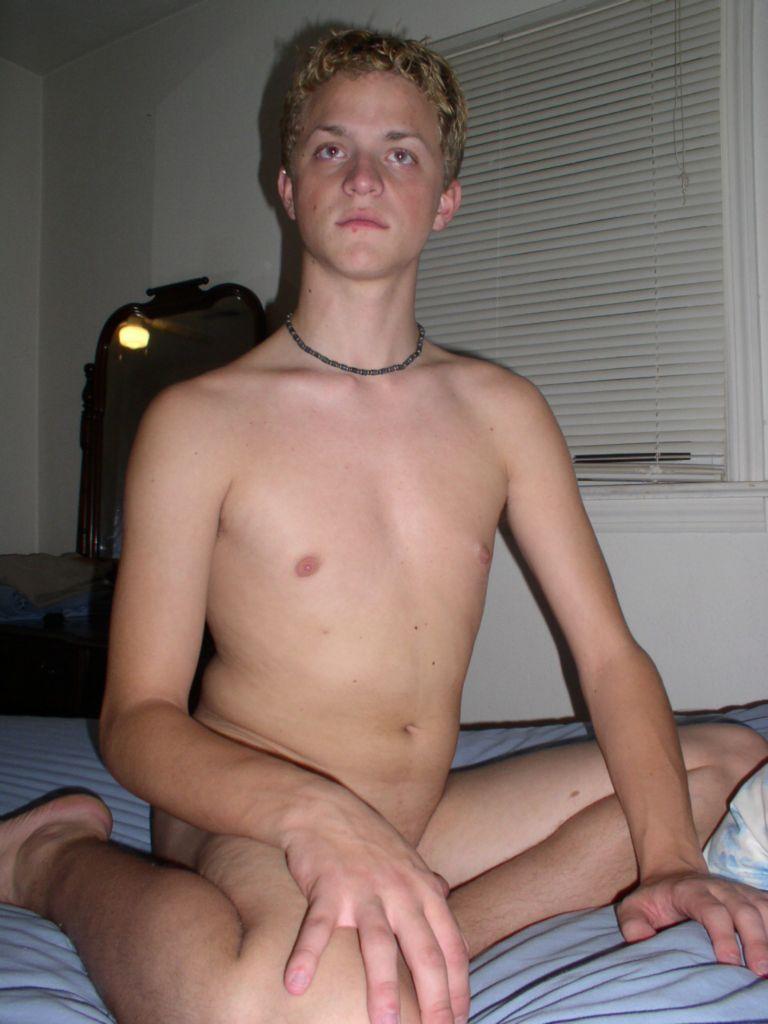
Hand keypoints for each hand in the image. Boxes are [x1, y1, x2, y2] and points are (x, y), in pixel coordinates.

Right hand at [282, 791, 468, 1023]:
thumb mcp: (408, 860)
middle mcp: (400, 891)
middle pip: (424, 951)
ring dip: (383, 986)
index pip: (451, 946)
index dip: (458, 987)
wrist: (323, 808)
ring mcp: (364, 889)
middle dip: (434, 999)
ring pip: (379, 943)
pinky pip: (317, 926)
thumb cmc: (367, 839)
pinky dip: (305, 955)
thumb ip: (431, 886)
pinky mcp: (327, 887)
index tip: (458, 1022)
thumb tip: (451, 904)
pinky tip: (296, 985)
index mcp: (424, 889)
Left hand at [617, 870, 767, 975]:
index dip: (722, 935)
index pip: (712, 910)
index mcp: (691, 891)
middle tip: (759, 971)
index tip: (728, 963)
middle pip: (744, 911)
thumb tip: (644, 942)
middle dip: (755, 940)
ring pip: (762, 909)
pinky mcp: (752, 898)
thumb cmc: (655, 898)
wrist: (674, 873)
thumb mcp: (633, 906)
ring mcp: (739, 892)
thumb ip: (633, 924)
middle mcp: (720, 889)